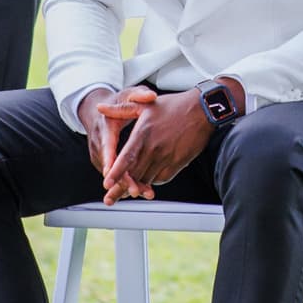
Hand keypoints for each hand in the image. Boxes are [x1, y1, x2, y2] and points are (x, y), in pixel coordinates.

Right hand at [77, 85, 156, 184]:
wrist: (98, 110)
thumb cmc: (116, 102)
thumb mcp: (127, 95)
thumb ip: (140, 95)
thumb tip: (152, 96)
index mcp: (104, 128)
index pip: (106, 147)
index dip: (110, 162)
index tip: (113, 173)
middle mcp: (99, 144)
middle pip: (109, 167)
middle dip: (122, 180)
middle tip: (136, 191)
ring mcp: (99, 155)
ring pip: (112, 174)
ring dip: (125, 184)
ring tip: (143, 192)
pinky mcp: (103, 162)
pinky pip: (114, 174)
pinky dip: (125, 182)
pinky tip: (140, 188)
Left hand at [101, 89, 214, 205]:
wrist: (202, 111)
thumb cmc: (173, 105)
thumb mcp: (144, 104)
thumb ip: (120, 109)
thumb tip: (101, 108)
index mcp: (144, 133)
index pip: (127, 157)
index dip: (116, 172)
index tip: (106, 183)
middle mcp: (154, 148)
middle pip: (134, 173)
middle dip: (120, 188)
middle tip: (109, 198)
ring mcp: (166, 157)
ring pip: (147, 179)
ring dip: (136, 188)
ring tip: (125, 195)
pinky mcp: (177, 164)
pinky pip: (161, 179)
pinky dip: (151, 182)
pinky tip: (145, 182)